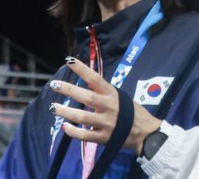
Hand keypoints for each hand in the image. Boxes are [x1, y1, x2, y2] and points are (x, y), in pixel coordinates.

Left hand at [48, 58, 162, 155]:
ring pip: (82, 117)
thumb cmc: (133, 112)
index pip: (95, 78)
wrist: (145, 133)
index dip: (82, 69)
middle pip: (86, 97)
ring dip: (66, 112)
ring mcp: (105, 123)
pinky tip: (64, 127)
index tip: (69, 61)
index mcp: (113, 94)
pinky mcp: (103, 137)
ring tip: (53, 107)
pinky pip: (85, 135)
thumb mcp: (121, 97)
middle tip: (54, 84)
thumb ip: (105, 93)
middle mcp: (108, 106)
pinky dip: (73, 132)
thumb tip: (88, 85)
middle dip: (69, 90)